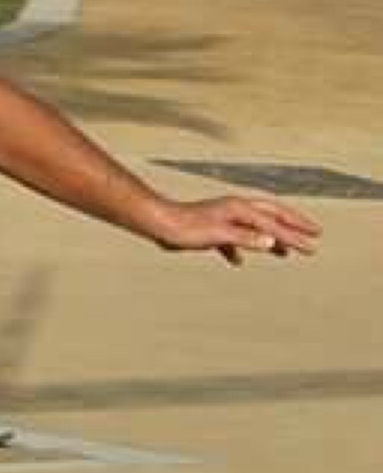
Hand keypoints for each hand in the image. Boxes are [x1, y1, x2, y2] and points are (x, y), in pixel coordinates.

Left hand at [150, 195, 321, 266]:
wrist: (157, 223)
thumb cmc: (186, 228)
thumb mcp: (218, 234)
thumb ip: (245, 238)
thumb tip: (273, 242)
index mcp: (240, 209)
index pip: (275, 225)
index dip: (295, 236)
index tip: (313, 247)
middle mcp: (235, 210)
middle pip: (271, 217)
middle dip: (293, 227)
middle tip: (315, 235)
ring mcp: (223, 219)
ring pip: (254, 228)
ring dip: (271, 239)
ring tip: (286, 253)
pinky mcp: (209, 229)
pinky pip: (231, 239)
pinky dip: (239, 249)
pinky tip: (238, 263)